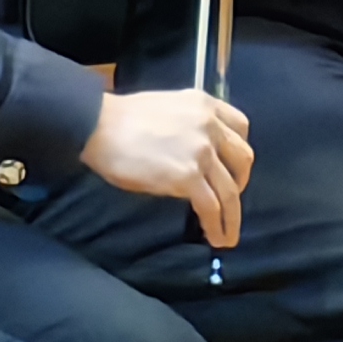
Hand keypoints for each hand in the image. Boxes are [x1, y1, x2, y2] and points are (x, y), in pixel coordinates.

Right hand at [82, 88, 252, 249]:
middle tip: (231, 199)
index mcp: (205, 104)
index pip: (240, 126)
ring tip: (228, 234)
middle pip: (243, 158)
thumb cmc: (122, 119)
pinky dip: (217, 224)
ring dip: (233, 216)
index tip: (234, 167)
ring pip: (230, 189)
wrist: (99, 125)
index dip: (239, 150)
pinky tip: (215, 237)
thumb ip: (189, 125)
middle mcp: (210, 125)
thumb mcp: (168, 108)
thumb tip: (192, 154)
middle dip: (241, 182)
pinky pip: (211, 205)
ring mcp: (201, 151)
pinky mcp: (187, 176)